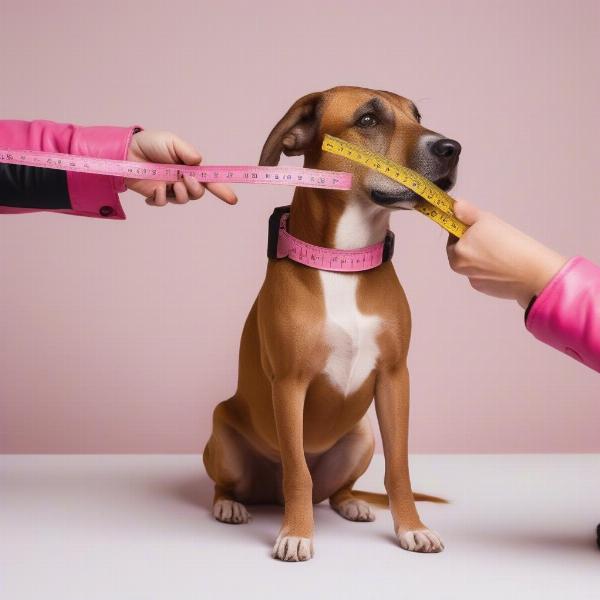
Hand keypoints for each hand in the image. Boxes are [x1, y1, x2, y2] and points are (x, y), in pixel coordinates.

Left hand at [124, 130, 236, 205]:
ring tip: (170, 183)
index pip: (210, 180)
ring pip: (183, 200)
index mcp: (190, 167)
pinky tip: (153, 189)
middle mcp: (182, 179)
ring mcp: (169, 188)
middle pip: (198, 193)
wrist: (126, 150)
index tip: (233, 200)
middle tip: (184, 179)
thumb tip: (199, 162)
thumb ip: (187, 151)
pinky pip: (163, 203)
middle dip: (195, 189)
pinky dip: (160, 198)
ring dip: (180, 194)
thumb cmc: (150, 143)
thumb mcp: (172, 141)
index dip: (222, 190)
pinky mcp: (156, 195)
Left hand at [446, 199, 566, 307]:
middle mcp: (460, 269)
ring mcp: (474, 281)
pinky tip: (508, 264)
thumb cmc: (510, 244)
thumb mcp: (487, 220)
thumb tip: (455, 206)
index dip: (465, 229)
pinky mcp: (487, 290)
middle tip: (495, 238)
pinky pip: (486, 275)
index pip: (453, 237)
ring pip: (475, 263)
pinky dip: (493, 269)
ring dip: (484, 257)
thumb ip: (467, 213)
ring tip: (504, 251)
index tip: (480, 227)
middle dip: (475, 244)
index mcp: (456, 252)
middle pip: (462, 251)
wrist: (535, 274)